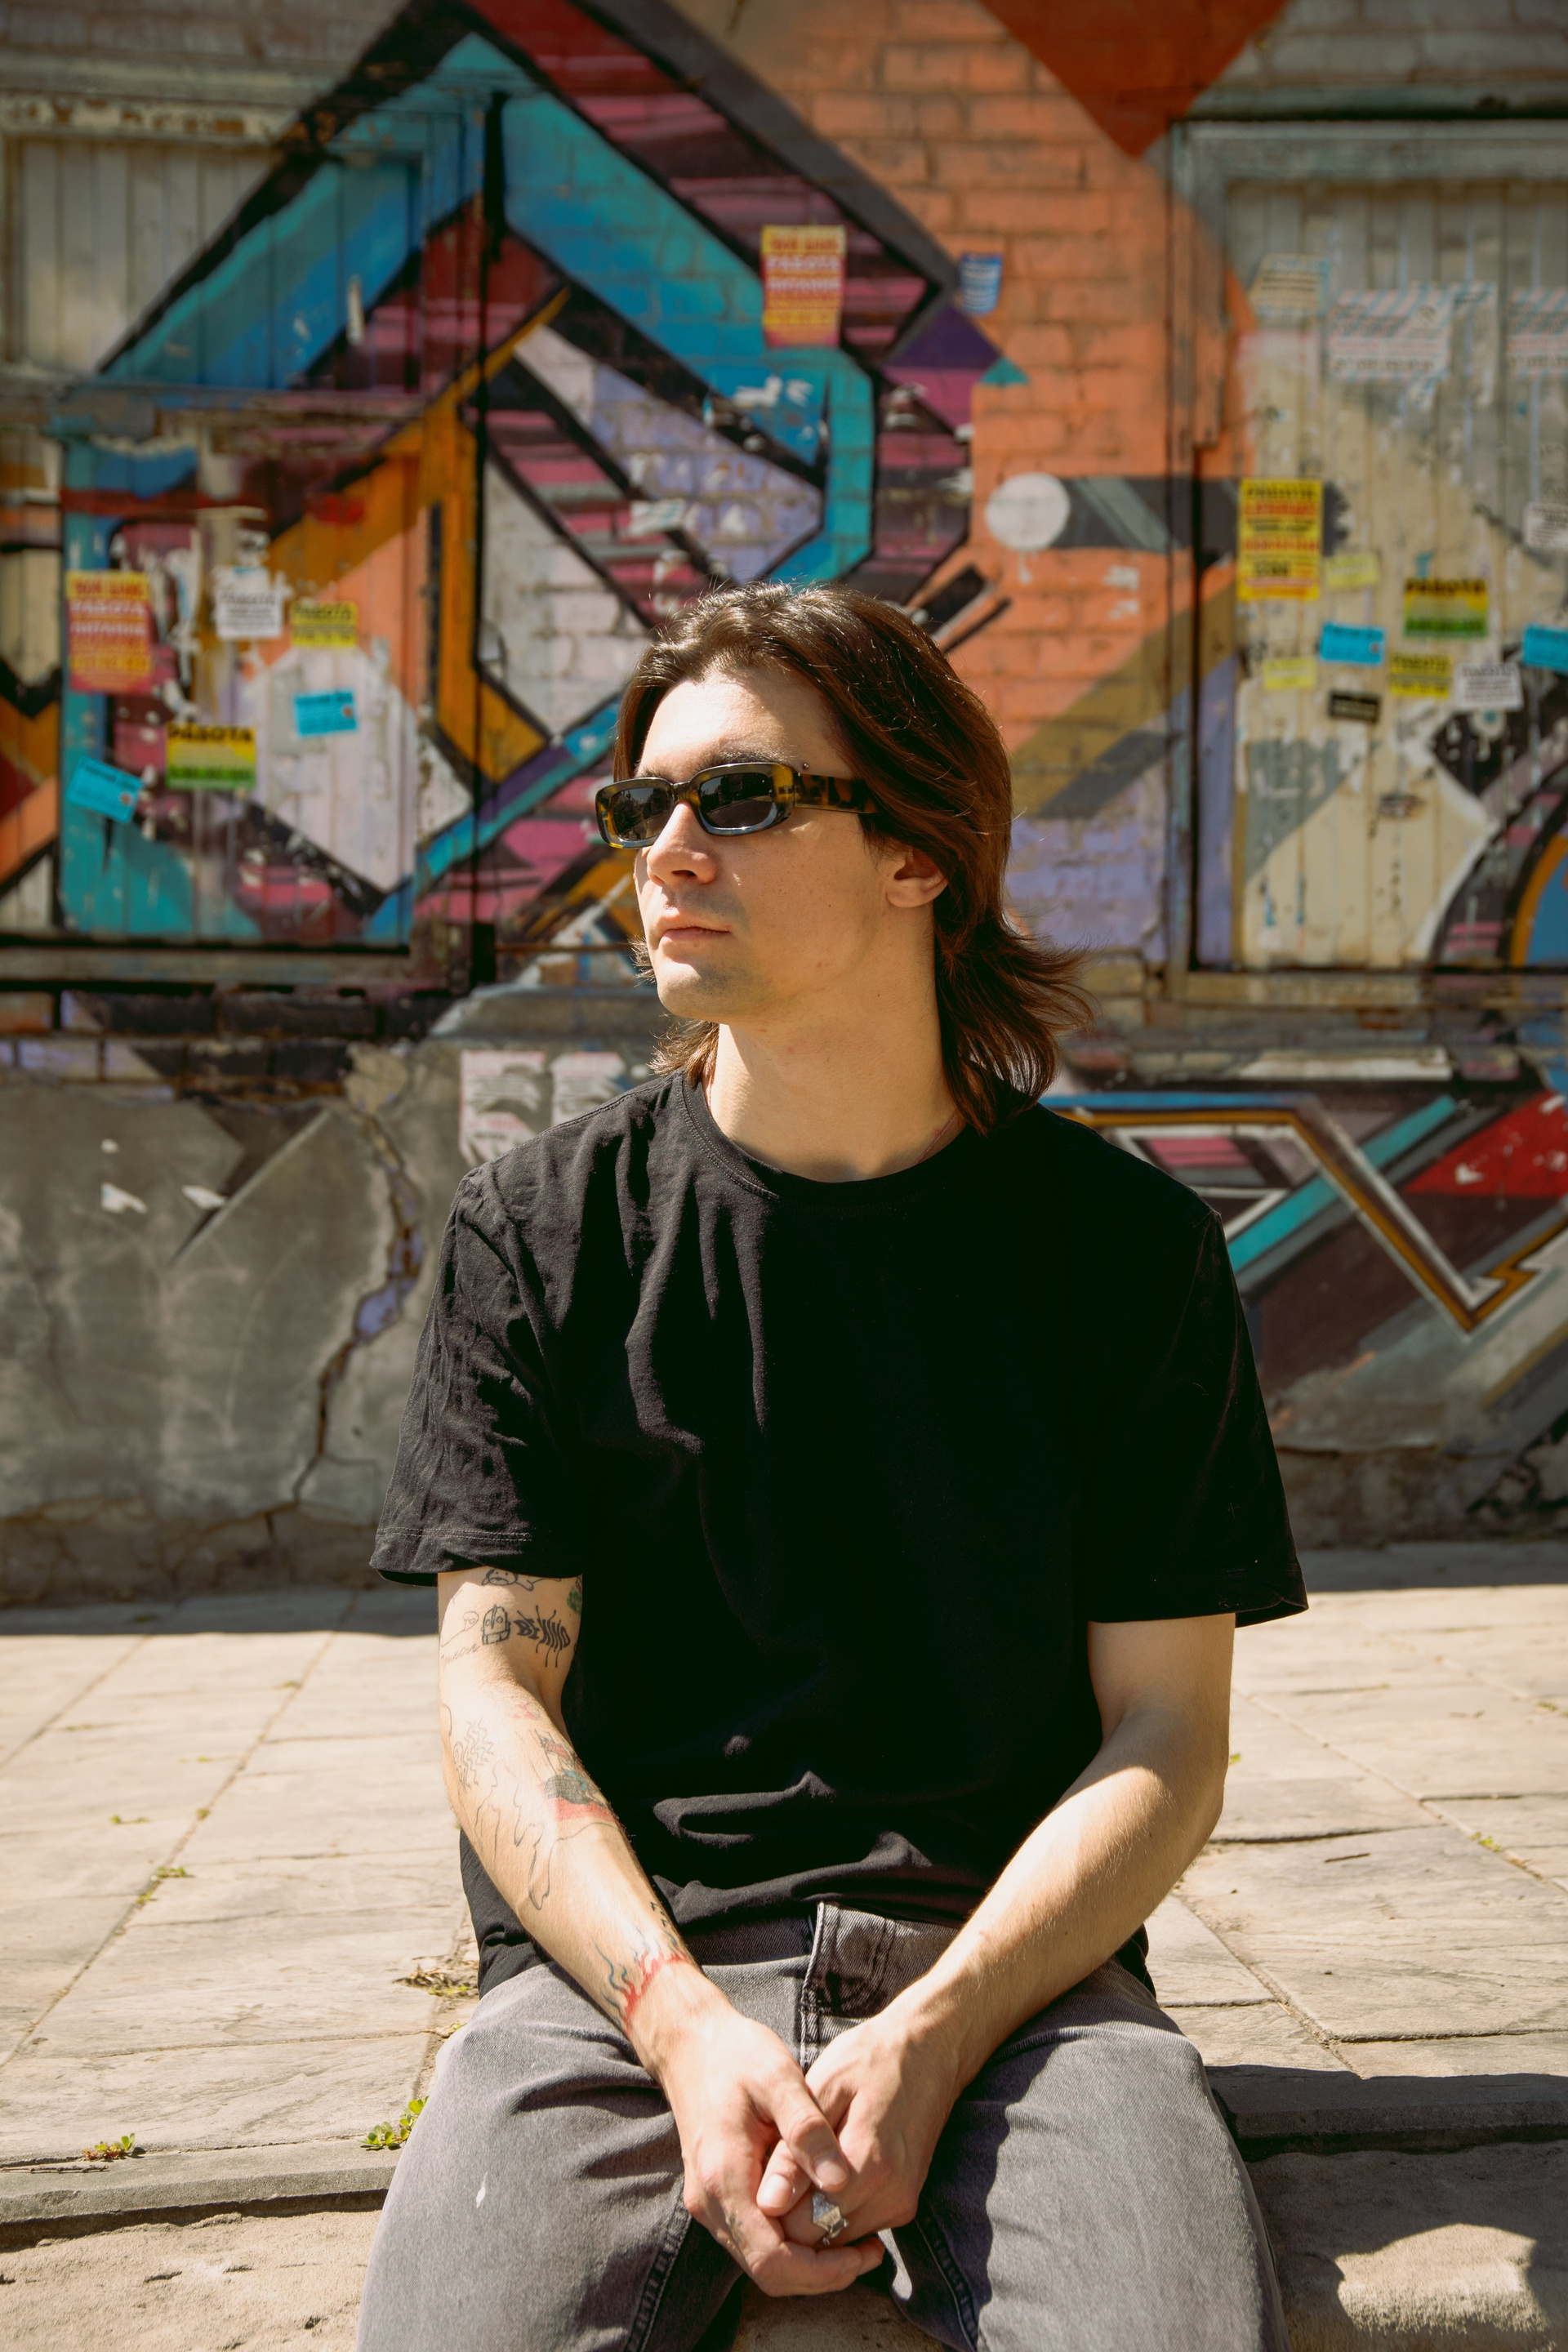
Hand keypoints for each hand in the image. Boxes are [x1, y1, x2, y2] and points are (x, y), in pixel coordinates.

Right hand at [641, 1976, 885, 2297]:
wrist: (690, 2044)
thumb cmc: (737, 2055)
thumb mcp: (779, 2077)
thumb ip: (807, 2131)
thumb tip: (841, 2182)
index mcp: (723, 2176)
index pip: (772, 2259)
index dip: (821, 2272)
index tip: (865, 2253)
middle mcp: (710, 2202)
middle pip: (768, 2271)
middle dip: (822, 2274)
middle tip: (871, 2252)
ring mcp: (709, 2203)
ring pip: (761, 2261)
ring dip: (808, 2263)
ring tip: (856, 2239)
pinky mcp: (715, 2197)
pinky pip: (755, 2240)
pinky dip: (792, 2244)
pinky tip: (824, 2217)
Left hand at [757, 1997, 962, 2245]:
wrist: (930, 2051)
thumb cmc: (870, 2059)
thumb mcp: (824, 2088)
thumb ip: (796, 2150)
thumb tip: (768, 2204)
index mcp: (868, 2165)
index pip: (803, 2227)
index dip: (774, 2206)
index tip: (762, 2172)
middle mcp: (890, 2197)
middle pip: (820, 2239)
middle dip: (791, 2212)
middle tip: (778, 2167)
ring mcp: (900, 2205)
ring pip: (836, 2237)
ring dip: (813, 2211)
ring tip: (804, 2163)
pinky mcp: (904, 2206)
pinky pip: (855, 2226)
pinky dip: (835, 2207)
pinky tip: (827, 2168)